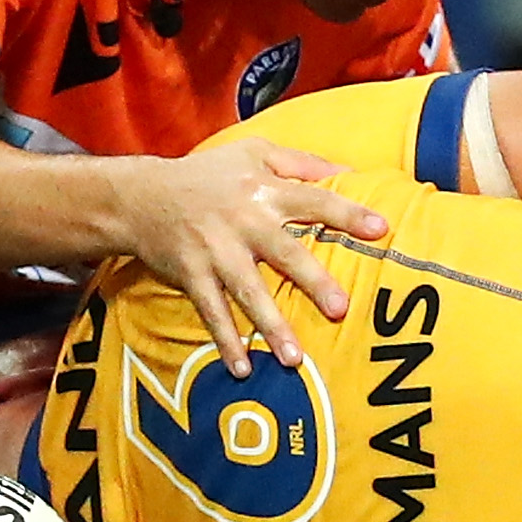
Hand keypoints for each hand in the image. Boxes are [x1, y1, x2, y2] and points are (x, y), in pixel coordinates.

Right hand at [117, 137, 389, 376]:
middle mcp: (242, 221)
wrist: (140, 196)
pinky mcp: (191, 275)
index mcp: (263, 190)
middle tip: (341, 308)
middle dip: (312, 280)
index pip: (313, 200)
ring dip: (270, 325)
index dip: (347, 212)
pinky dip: (225, 340)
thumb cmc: (208, 175)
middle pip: (284, 253)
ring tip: (294, 359)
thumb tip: (350, 172)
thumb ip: (302, 162)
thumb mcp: (253, 153)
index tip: (381, 229)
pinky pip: (211, 312)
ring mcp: (215, 251)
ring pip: (247, 291)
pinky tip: (242, 368)